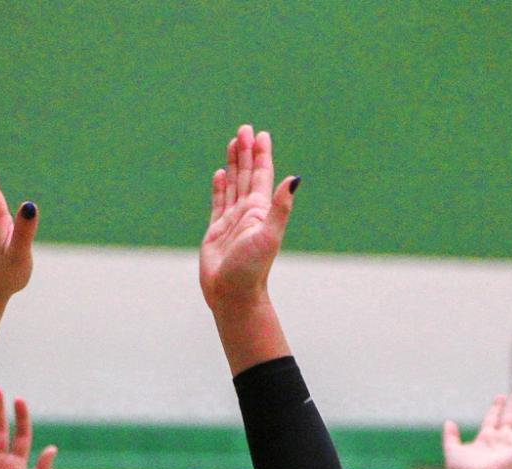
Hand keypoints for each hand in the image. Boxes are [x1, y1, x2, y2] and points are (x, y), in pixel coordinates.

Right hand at [200, 125, 296, 314]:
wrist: (232, 296)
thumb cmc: (251, 270)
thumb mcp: (269, 235)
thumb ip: (280, 206)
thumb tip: (295, 178)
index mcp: (260, 210)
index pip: (262, 176)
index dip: (261, 155)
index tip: (260, 134)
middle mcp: (247, 213)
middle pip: (247, 175)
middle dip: (246, 152)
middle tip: (244, 129)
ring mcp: (232, 222)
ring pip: (233, 185)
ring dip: (234, 165)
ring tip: (232, 144)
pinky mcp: (216, 232)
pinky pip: (218, 202)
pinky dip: (219, 187)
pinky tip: (220, 174)